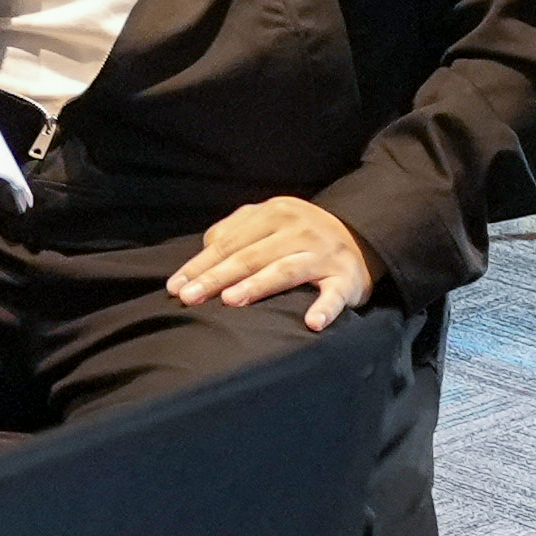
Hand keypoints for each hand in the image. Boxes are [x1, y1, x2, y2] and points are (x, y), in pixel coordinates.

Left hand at [166, 195, 372, 328]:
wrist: (360, 237)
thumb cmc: (300, 235)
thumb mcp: (270, 220)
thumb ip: (236, 230)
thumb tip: (203, 252)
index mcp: (274, 213)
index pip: (229, 242)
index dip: (200, 265)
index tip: (175, 287)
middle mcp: (298, 229)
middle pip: (250, 255)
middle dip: (216, 277)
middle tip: (190, 297)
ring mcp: (322, 253)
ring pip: (284, 270)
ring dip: (257, 286)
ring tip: (231, 301)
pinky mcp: (346, 278)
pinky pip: (334, 295)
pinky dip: (325, 308)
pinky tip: (311, 323)